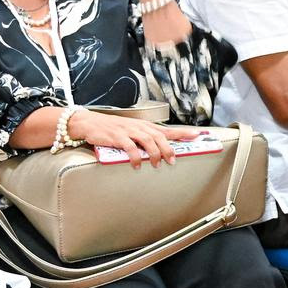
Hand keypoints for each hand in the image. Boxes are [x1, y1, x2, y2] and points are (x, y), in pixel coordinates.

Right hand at [66, 110, 207, 167]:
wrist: (90, 123)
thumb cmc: (112, 128)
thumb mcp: (131, 131)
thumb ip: (145, 138)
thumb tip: (160, 149)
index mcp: (144, 126)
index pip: (167, 129)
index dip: (183, 133)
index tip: (197, 135)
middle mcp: (139, 127)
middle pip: (160, 137)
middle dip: (169, 149)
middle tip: (173, 161)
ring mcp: (128, 131)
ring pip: (148, 141)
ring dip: (154, 154)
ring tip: (157, 164)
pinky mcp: (117, 137)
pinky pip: (130, 147)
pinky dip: (136, 157)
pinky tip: (138, 164)